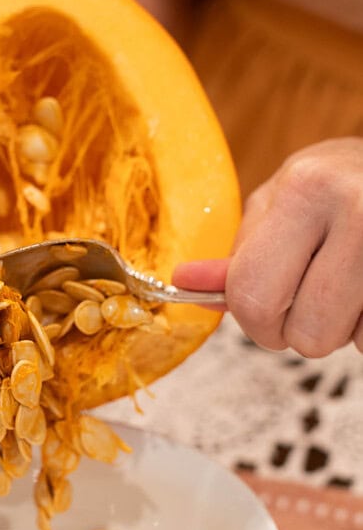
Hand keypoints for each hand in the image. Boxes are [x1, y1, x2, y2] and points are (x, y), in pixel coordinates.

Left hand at [173, 138, 362, 356]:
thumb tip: (183, 283)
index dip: (253, 322)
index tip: (266, 312)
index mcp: (307, 190)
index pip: (253, 297)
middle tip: (310, 298)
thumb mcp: (282, 203)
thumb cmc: (338, 186)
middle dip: (297, 332)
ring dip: (340, 329)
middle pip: (304, 334)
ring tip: (348, 282)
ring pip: (348, 344)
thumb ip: (238, 253)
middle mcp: (358, 210)